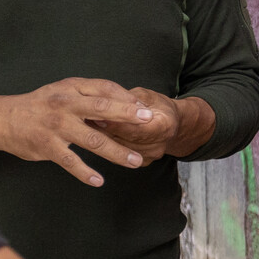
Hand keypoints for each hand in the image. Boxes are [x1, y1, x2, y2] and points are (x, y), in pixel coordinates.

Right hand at [0, 79, 154, 185]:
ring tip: (135, 161)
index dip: (126, 98)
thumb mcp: (62, 92)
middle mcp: (65, 104)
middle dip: (127, 115)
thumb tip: (123, 105)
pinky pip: (70, 161)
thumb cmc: (39, 106)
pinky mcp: (46, 146)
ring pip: (92, 139)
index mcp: (71, 88)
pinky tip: (99, 181)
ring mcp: (55, 125)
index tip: (144, 108)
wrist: (0, 119)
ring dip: (116, 152)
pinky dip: (85, 173)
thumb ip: (88, 97)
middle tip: (148, 123)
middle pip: (102, 108)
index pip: (105, 88)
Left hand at [89, 87, 214, 162]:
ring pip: (120, 148)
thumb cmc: (156, 105)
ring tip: (84, 126)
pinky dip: (106, 144)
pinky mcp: (142, 162)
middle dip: (104, 130)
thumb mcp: (145, 96)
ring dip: (101, 138)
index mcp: (166, 124)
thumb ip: (126, 101)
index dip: (116, 122)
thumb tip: (102, 104)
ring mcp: (151, 156)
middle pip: (126, 140)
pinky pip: (119, 154)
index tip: (96, 115)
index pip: (136, 127)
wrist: (173, 123)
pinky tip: (92, 136)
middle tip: (85, 121)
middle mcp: (160, 145)